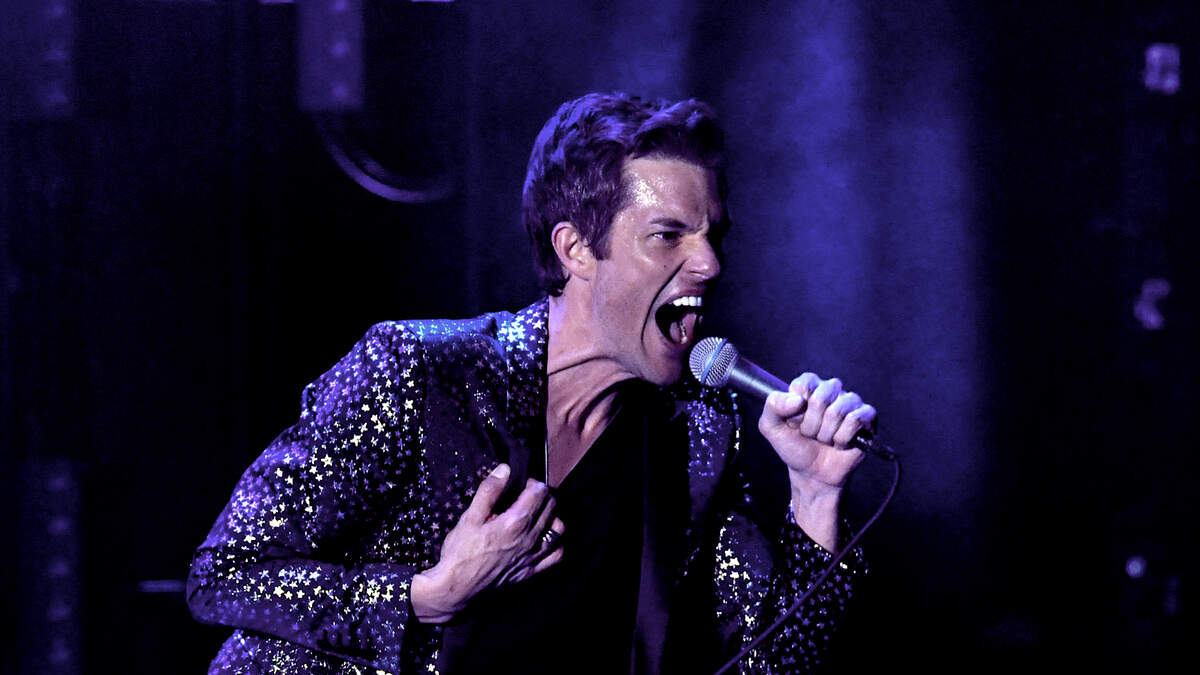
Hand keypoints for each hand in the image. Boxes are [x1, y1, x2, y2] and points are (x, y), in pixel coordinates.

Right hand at [411, 464, 563, 623]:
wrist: (457, 588)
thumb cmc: (460, 551)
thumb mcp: (469, 517)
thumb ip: (489, 491)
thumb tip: (505, 469)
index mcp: (515, 522)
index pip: (539, 492)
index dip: (532, 483)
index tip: (521, 485)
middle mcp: (530, 538)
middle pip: (551, 507)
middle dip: (543, 495)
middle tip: (528, 495)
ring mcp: (533, 556)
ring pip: (558, 529)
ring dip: (552, 516)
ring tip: (538, 513)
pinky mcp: (531, 570)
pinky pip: (556, 555)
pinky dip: (556, 543)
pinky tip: (545, 538)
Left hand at [758, 373, 874, 548]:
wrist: (812, 474)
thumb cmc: (794, 447)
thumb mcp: (771, 427)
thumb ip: (773, 406)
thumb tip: (797, 400)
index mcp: (810, 386)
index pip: (803, 384)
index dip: (796, 409)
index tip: (794, 421)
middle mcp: (832, 390)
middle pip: (820, 398)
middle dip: (811, 425)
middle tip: (811, 434)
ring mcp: (851, 402)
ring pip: (838, 411)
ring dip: (826, 434)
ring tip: (824, 439)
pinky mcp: (867, 416)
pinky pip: (856, 420)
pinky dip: (843, 438)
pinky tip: (840, 443)